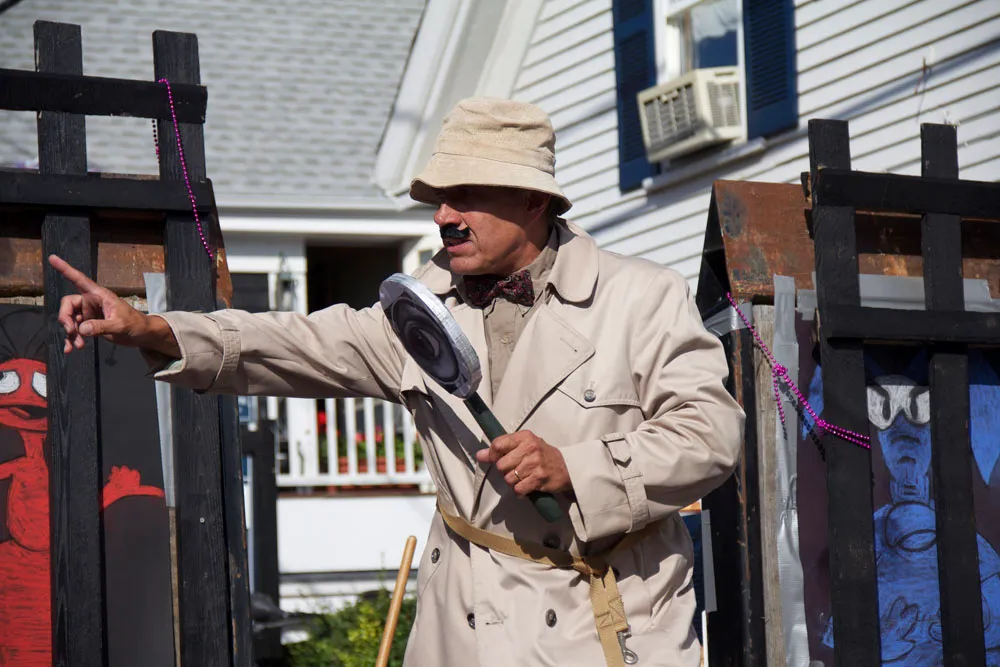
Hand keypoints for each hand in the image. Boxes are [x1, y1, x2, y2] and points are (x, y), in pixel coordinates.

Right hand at [48, 254, 179, 356]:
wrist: (142, 335)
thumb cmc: (135, 324)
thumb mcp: (119, 326)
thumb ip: (101, 327)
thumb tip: (81, 329)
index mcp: (99, 295)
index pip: (79, 280)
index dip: (66, 269)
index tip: (52, 258)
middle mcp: (92, 302)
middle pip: (68, 304)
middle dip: (65, 318)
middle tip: (71, 332)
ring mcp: (89, 314)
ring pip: (70, 320)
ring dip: (70, 333)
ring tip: (78, 346)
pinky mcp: (90, 325)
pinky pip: (75, 330)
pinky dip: (72, 339)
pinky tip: (71, 349)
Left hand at [474, 430, 571, 495]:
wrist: (568, 468)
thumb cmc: (542, 455)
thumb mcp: (524, 446)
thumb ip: (502, 449)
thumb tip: (479, 455)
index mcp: (525, 437)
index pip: (498, 444)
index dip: (493, 455)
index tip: (498, 459)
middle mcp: (530, 448)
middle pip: (501, 465)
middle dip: (505, 471)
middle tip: (515, 470)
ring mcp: (535, 464)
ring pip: (508, 479)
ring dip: (513, 482)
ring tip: (523, 478)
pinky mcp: (539, 479)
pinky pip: (518, 489)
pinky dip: (520, 491)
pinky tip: (526, 486)